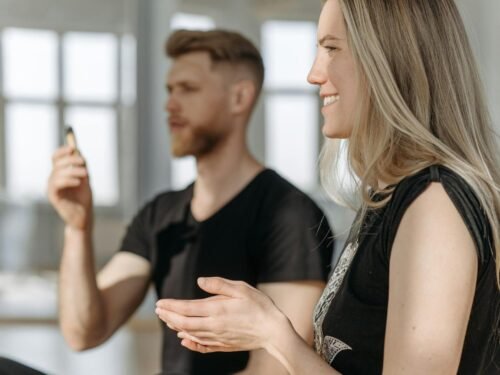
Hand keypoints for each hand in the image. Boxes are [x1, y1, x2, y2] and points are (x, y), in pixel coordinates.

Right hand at [48, 146, 92, 229]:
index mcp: (59, 173)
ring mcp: (51, 187)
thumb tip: (77, 151)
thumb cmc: (83, 198)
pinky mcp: (52, 196)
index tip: (73, 148)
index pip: (56, 158)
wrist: (83, 215)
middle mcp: (52, 179)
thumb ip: (81, 166)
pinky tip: (78, 182)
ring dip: (73, 171)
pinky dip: (68, 180)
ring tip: (86, 174)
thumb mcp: (85, 178)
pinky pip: (56, 184)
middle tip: (84, 163)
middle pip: (57, 163)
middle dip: (71, 160)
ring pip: (57, 173)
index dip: (62, 151)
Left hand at [155, 277, 291, 353]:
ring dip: (176, 327)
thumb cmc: (259, 305)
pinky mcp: (224, 345)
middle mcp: (214, 326)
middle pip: (184, 323)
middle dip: (168, 317)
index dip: (170, 306)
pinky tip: (185, 339)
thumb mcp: (241, 288)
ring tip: (167, 321)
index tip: (159, 303)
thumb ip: (218, 285)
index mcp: (216, 310)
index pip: (186, 309)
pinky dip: (190, 342)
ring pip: (191, 334)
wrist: (273, 330)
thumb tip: (199, 281)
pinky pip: (202, 346)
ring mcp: (218, 337)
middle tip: (158, 311)